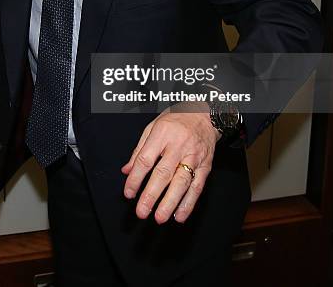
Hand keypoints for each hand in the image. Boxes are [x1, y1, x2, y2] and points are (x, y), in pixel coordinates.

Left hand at [121, 102, 220, 223]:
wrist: (205, 115)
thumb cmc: (176, 119)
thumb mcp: (153, 126)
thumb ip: (139, 149)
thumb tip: (127, 171)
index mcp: (162, 134)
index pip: (146, 159)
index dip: (135, 178)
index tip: (128, 193)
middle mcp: (178, 146)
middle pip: (163, 173)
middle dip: (152, 195)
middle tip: (142, 212)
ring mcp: (194, 156)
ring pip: (182, 182)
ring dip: (170, 203)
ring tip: (160, 217)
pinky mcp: (205, 166)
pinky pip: (197, 187)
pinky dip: (189, 203)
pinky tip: (179, 215)